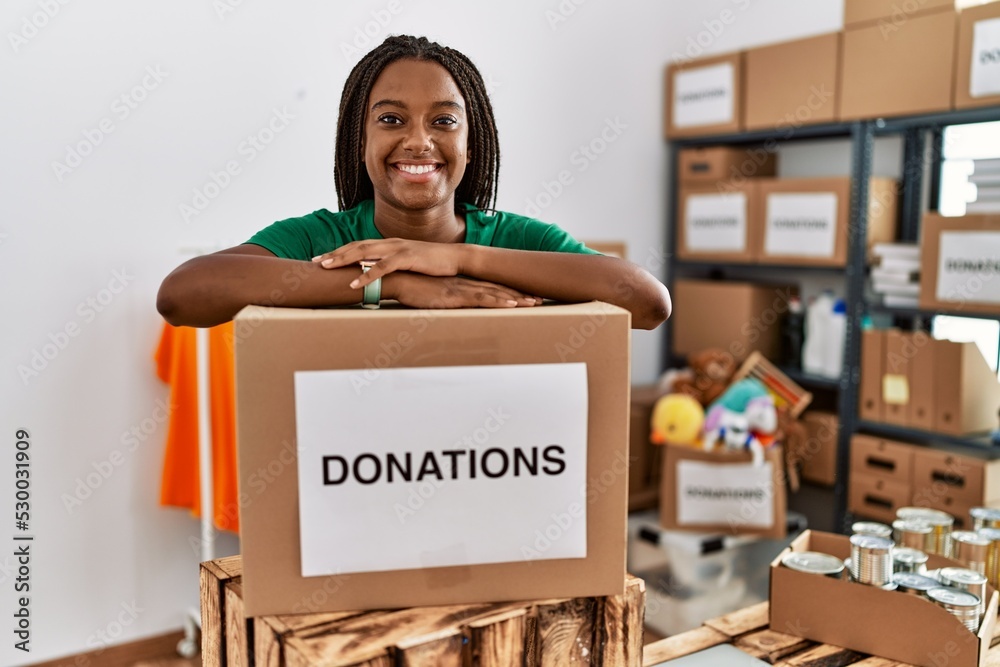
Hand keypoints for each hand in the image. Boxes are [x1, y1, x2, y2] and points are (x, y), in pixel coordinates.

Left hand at [312, 238, 462, 287]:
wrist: (456, 258)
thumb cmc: (433, 264)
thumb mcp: (409, 263)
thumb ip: (393, 266)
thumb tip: (379, 275)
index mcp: (389, 244)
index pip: (359, 245)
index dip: (339, 252)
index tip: (321, 259)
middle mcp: (390, 243)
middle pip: (355, 246)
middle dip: (333, 254)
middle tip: (314, 262)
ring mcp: (398, 249)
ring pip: (364, 252)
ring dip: (343, 260)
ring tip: (326, 268)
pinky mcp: (407, 258)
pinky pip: (382, 267)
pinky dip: (366, 274)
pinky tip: (354, 282)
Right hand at [386, 273, 541, 308]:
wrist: (395, 280)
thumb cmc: (409, 288)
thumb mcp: (430, 296)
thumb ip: (441, 300)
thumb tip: (447, 308)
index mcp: (460, 284)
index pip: (490, 287)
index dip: (509, 291)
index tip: (526, 296)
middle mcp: (464, 284)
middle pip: (498, 289)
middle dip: (520, 294)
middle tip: (539, 298)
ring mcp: (461, 289)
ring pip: (495, 293)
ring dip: (516, 298)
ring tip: (534, 302)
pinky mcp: (454, 296)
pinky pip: (481, 299)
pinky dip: (498, 301)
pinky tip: (512, 304)